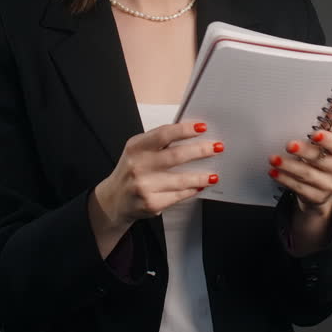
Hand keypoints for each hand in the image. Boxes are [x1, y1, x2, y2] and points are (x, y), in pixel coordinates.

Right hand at [93, 121, 222, 229]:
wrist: (114, 199)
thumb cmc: (132, 169)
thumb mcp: (138, 150)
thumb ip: (159, 142)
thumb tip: (191, 133)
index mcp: (136, 147)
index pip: (163, 134)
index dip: (185, 130)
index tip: (202, 127)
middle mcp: (138, 166)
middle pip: (176, 156)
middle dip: (200, 151)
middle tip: (216, 147)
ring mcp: (144, 186)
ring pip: (181, 180)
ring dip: (201, 176)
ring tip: (213, 174)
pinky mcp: (151, 204)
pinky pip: (178, 195)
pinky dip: (191, 190)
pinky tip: (199, 186)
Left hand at [268, 121, 331, 215]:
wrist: (323, 182)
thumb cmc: (321, 154)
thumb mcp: (323, 141)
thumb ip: (317, 131)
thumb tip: (304, 116)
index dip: (328, 140)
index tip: (314, 134)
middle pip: (321, 160)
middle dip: (304, 152)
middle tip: (289, 145)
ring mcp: (331, 185)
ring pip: (308, 175)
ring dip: (289, 166)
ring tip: (274, 159)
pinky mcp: (318, 196)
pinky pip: (299, 188)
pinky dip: (285, 179)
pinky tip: (275, 173)